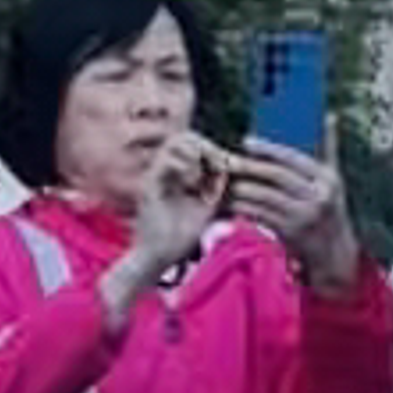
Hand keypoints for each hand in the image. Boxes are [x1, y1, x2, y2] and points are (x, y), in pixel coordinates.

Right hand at [112, 140, 229, 302]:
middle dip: (208, 148)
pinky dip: (185, 169)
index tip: (232, 166)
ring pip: (175, 143)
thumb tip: (244, 166)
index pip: (194, 139)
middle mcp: (162, 166)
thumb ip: (220, 182)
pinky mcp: (148, 186)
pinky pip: (166, 163)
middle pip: (184, 136)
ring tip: (209, 177)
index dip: (215, 148)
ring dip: (197, 157)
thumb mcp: (209, 202)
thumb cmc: (184, 232)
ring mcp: (153, 174)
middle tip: (223, 167)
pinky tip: (196, 186)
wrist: (160, 257)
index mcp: (176, 168)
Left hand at [226, 140, 358, 291]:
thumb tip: (330, 115)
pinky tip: (231, 202)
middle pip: (276, 176)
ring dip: (242, 188)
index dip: (269, 149)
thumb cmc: (330, 207)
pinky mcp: (289, 233)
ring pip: (264, 197)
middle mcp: (318, 197)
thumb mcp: (334, 179)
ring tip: (226, 180)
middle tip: (230, 160)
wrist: (334, 252)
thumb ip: (329, 147)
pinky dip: (243, 207)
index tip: (247, 141)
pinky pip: (260, 216)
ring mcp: (303, 216)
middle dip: (250, 167)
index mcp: (327, 178)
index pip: (293, 158)